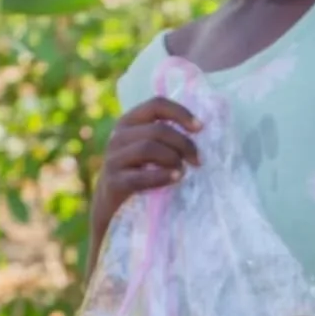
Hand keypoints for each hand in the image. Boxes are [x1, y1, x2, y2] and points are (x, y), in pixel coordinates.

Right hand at [89, 98, 201, 265]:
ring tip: (183, 172)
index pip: (156, 105)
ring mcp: (113, 159)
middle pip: (157, 129)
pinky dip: (161, 176)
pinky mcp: (113, 183)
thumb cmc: (140, 177)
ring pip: (148, 147)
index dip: (181, 113)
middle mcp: (119, 137)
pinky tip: (175, 179)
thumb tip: (203, 131)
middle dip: (184, 144)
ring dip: (172, 159)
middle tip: (198, 161)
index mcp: (130, 123)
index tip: (200, 128)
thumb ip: (167, 139)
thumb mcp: (151, 153)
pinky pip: (139, 176)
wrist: (111, 211)